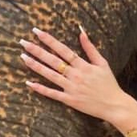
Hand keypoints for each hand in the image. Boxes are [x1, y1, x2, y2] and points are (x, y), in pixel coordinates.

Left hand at [20, 27, 136, 129]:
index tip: (37, 32)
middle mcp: (75, 75)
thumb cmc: (109, 83)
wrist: (114, 105)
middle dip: (37, 50)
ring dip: (35, 66)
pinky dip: (40, 89)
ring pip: (50, 75)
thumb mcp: (102, 63)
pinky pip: (52, 93)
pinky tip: (29, 83)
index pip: (63, 49)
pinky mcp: (69, 100)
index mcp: (83, 65)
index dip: (49, 40)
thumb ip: (90, 48)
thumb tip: (81, 31)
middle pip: (53, 60)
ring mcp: (71, 88)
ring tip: (23, 57)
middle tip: (23, 42)